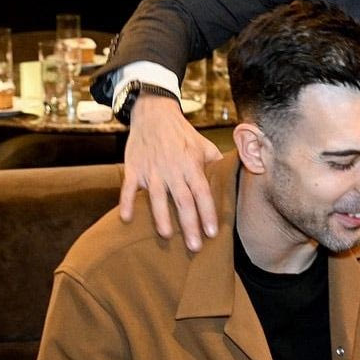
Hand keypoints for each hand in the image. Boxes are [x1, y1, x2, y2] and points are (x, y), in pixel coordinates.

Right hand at [120, 94, 222, 250]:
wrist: (154, 113)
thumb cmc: (182, 134)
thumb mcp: (204, 145)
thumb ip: (216, 164)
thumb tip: (233, 179)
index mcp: (191, 164)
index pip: (202, 192)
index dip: (208, 212)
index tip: (213, 232)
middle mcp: (172, 169)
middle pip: (183, 200)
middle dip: (189, 225)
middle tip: (195, 246)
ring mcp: (152, 170)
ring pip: (157, 197)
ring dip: (161, 218)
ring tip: (167, 236)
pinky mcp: (134, 168)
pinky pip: (128, 188)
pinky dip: (126, 202)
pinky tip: (127, 219)